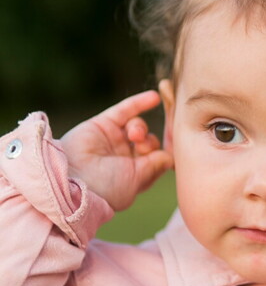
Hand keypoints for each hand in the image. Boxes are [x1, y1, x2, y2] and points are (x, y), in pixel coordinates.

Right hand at [61, 91, 172, 210]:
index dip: (165, 152)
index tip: (174, 148)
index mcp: (134, 176)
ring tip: (134, 136)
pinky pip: (125, 110)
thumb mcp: (137, 180)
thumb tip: (170, 157)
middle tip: (142, 147)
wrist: (71, 180)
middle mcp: (124, 159)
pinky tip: (155, 97)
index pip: (157, 159)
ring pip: (138, 127)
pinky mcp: (102, 125)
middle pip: (149, 142)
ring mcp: (113, 141)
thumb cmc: (107, 188)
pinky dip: (140, 102)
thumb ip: (155, 165)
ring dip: (141, 129)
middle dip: (151, 142)